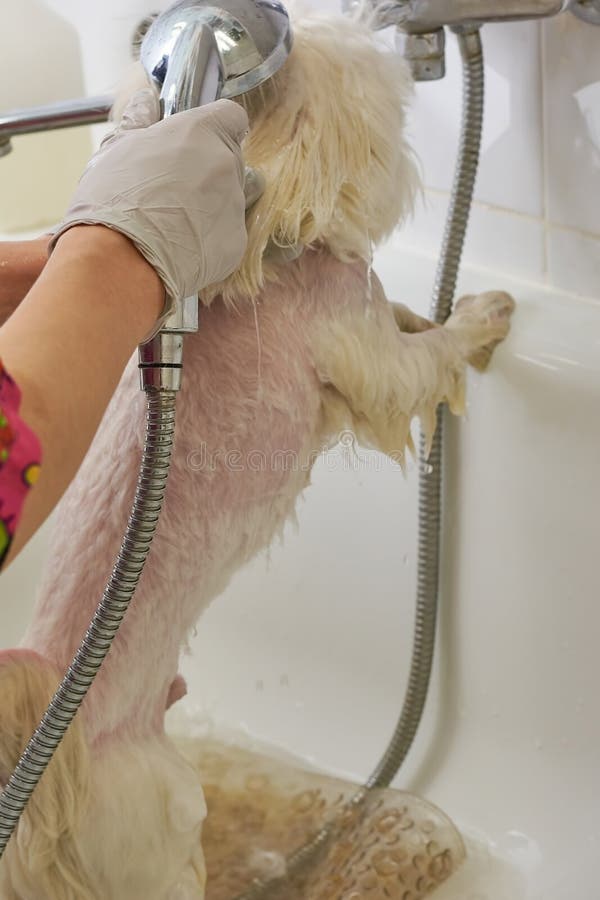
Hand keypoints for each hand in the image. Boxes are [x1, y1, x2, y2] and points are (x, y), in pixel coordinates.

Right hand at [51, 89, 253, 313]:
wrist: (123, 259)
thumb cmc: (114, 198)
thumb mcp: (117, 150)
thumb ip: (138, 122)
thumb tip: (147, 100)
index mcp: (202, 132)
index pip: (231, 117)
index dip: (217, 128)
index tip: (199, 140)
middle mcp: (227, 165)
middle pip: (231, 160)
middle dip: (209, 170)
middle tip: (173, 188)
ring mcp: (236, 206)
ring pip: (232, 199)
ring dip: (213, 205)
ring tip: (177, 222)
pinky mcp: (236, 243)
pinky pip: (228, 235)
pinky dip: (210, 240)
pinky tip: (183, 248)